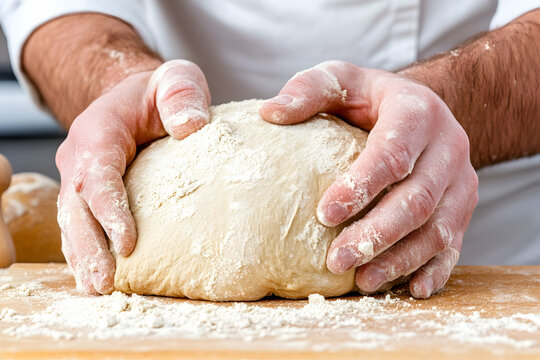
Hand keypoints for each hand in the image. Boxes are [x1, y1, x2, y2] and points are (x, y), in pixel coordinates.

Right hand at [56, 60, 210, 293]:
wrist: (135, 95)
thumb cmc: (159, 91)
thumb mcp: (176, 80)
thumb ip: (182, 94)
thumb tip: (192, 128)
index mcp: (99, 132)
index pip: (97, 175)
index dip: (109, 210)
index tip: (127, 243)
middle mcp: (80, 156)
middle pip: (77, 207)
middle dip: (89, 247)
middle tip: (103, 284)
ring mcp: (79, 176)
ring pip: (73, 221)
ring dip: (83, 257)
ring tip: (97, 289)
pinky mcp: (88, 191)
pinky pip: (81, 223)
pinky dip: (86, 250)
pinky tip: (96, 276)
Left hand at [260, 61, 477, 297]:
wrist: (421, 110)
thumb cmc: (372, 98)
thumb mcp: (342, 79)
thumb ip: (310, 90)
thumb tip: (270, 113)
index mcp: (417, 113)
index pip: (392, 154)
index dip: (360, 185)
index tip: (324, 214)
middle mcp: (448, 147)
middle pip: (418, 198)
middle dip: (377, 233)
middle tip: (337, 259)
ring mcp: (460, 181)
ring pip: (438, 227)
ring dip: (400, 258)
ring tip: (362, 280)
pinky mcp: (463, 207)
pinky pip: (455, 242)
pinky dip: (435, 269)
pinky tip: (411, 289)